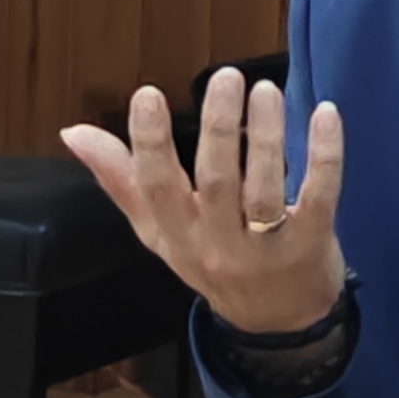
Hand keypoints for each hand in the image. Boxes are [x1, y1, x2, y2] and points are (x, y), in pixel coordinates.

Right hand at [59, 65, 345, 339]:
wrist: (275, 321)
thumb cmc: (212, 261)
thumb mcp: (159, 232)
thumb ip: (121, 180)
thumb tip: (73, 131)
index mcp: (176, 234)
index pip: (156, 186)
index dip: (149, 142)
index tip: (148, 94)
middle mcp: (217, 241)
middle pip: (215, 180)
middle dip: (218, 126)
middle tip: (226, 77)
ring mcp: (265, 245)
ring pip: (263, 185)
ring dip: (265, 134)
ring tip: (266, 90)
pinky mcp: (311, 240)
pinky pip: (317, 195)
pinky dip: (324, 155)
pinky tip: (325, 115)